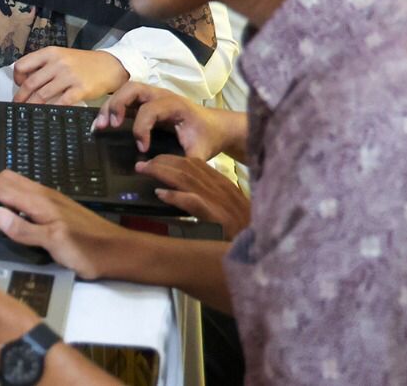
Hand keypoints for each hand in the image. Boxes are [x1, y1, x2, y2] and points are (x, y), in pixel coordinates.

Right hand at [0, 170, 135, 280]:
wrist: (118, 252)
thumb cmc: (88, 250)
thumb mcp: (54, 244)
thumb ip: (25, 229)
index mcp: (40, 201)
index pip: (1, 187)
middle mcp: (44, 195)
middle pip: (7, 179)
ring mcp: (51, 200)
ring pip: (16, 186)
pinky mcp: (56, 208)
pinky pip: (25, 196)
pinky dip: (9, 200)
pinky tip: (10, 218)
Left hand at [12, 47, 127, 104]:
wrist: (108, 66)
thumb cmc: (82, 63)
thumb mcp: (61, 56)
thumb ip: (44, 65)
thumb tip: (24, 81)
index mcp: (50, 53)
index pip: (22, 65)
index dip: (17, 78)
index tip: (19, 85)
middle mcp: (57, 63)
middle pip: (30, 83)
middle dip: (20, 97)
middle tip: (17, 105)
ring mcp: (68, 76)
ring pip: (41, 95)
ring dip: (32, 105)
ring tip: (28, 111)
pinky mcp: (80, 89)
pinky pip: (60, 102)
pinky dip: (50, 109)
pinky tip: (47, 113)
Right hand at [93, 82, 239, 160]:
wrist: (215, 127)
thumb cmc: (207, 137)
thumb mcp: (200, 153)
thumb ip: (183, 163)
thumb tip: (162, 175)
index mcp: (175, 105)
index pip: (150, 109)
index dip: (142, 128)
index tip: (143, 149)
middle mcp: (161, 96)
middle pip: (132, 89)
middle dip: (117, 106)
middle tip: (107, 126)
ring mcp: (153, 97)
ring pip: (126, 91)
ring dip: (110, 106)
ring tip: (99, 126)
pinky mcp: (147, 103)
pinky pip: (126, 100)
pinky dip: (113, 109)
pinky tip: (104, 125)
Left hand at [135, 156, 250, 238]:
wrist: (264, 248)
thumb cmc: (247, 233)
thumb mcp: (232, 211)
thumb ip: (214, 200)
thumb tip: (189, 194)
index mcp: (225, 185)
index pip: (196, 164)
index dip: (173, 159)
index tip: (157, 159)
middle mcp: (221, 189)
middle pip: (187, 167)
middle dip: (163, 162)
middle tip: (143, 164)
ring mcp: (219, 202)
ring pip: (186, 179)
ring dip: (162, 173)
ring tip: (144, 170)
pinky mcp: (217, 217)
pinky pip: (192, 201)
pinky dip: (175, 196)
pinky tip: (160, 193)